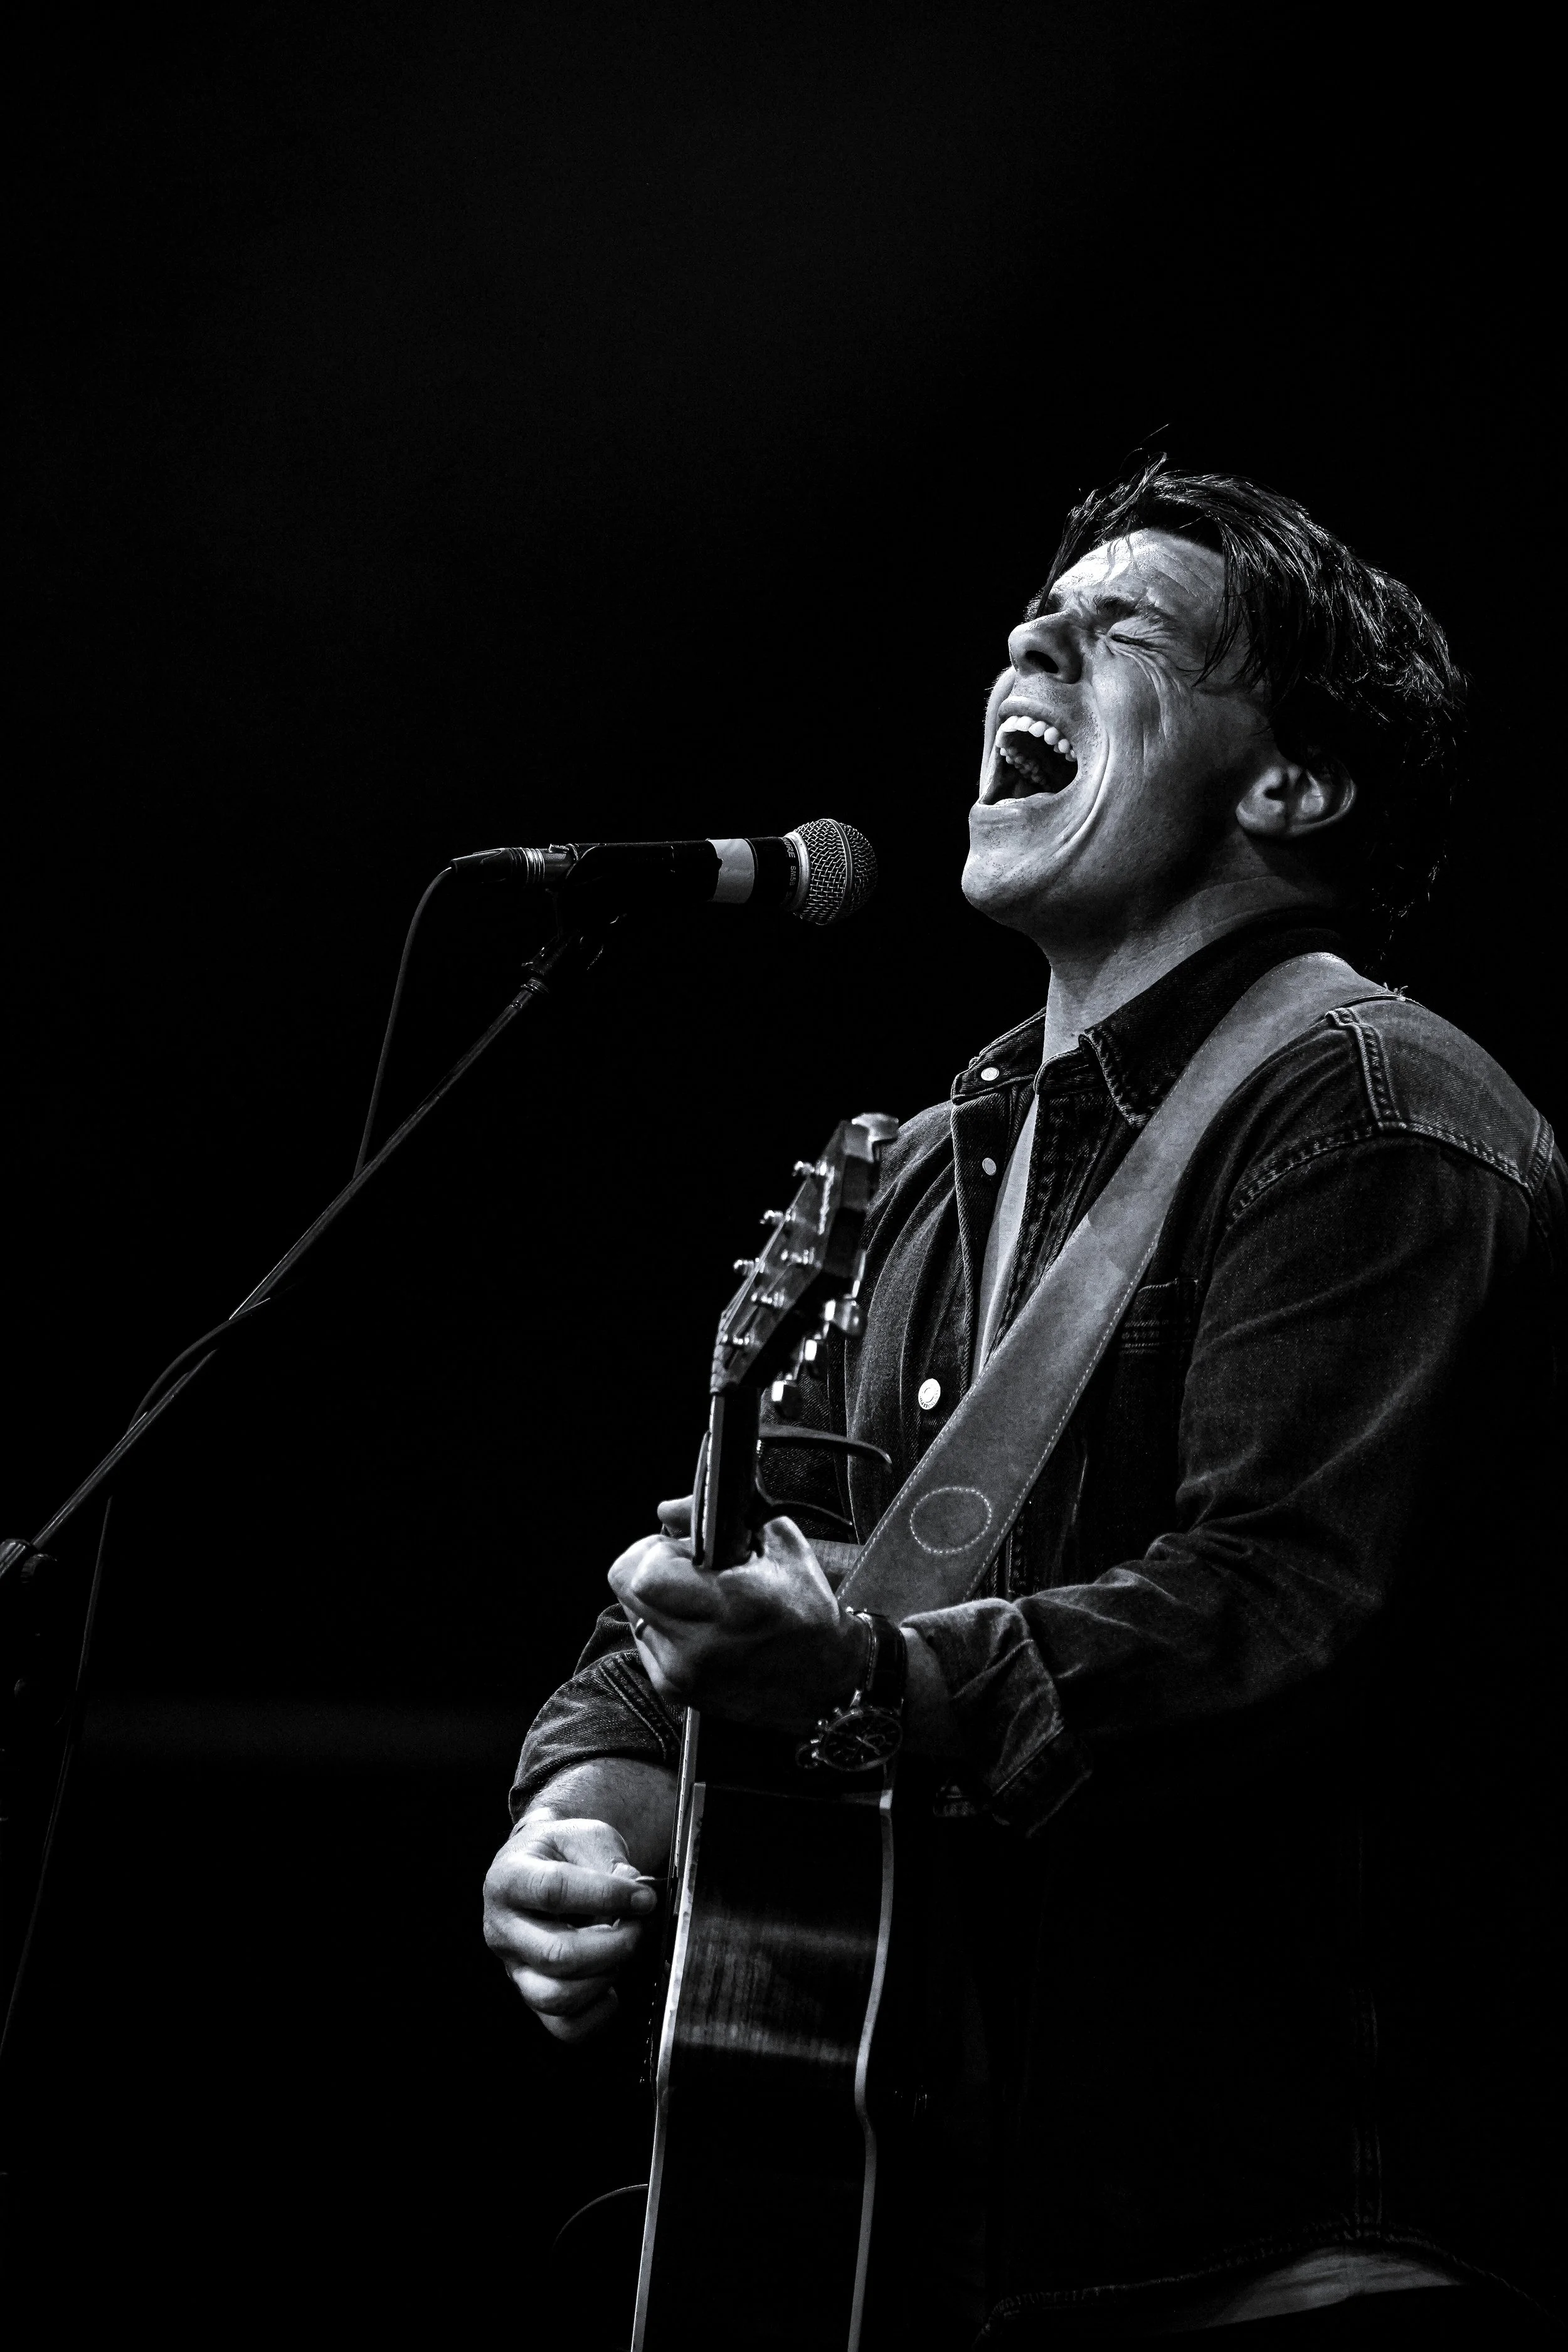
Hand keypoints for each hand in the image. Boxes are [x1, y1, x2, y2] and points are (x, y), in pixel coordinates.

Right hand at [482, 1813, 658, 2042]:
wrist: (544, 1866)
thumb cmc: (564, 1852)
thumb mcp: (583, 1835)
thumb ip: (607, 1859)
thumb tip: (634, 1891)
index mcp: (508, 1880)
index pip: (553, 1891)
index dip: (606, 1896)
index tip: (644, 1897)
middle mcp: (503, 1930)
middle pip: (556, 1954)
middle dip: (614, 1944)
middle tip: (640, 1925)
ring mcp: (515, 1969)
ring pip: (557, 1997)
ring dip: (607, 1976)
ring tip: (624, 1949)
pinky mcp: (533, 1996)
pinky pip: (565, 2027)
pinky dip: (599, 2013)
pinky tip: (613, 1984)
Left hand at [608, 1497, 864, 1734]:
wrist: (824, 1682)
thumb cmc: (807, 1611)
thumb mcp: (782, 1546)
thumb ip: (722, 1517)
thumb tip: (668, 1510)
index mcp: (728, 1605)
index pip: (644, 1571)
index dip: (657, 1549)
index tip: (682, 1547)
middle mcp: (697, 1645)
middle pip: (625, 1587)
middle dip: (649, 1565)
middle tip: (683, 1566)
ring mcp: (681, 1672)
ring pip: (631, 1612)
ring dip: (655, 1597)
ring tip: (696, 1599)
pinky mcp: (674, 1691)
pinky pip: (644, 1641)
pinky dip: (662, 1626)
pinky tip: (698, 1626)